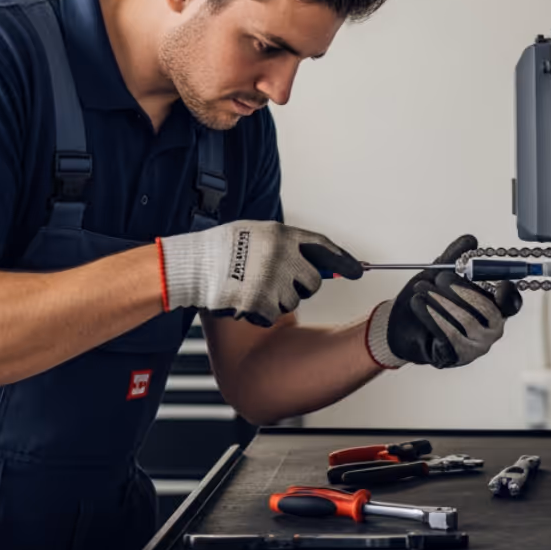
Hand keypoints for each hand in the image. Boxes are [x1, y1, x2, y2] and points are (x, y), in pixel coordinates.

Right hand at [158, 220, 361, 327]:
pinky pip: (274, 316)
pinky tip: (244, 300)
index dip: (342, 260)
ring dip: (277, 300)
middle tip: (279, 283)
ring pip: (293, 302)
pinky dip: (261, 314)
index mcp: (282, 234)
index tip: (358, 270)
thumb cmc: (221, 248)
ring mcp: (273, 280)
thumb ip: (285, 244)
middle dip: (302, 286)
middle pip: (313, 282)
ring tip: (252, 286)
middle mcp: (283, 256)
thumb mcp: (257, 233)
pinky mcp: (262, 303)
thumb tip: (317, 260)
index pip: (323, 246)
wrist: (192, 264)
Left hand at [364, 235, 522, 368]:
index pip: (511, 302)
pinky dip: (431, 316)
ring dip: (442, 301)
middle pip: (488, 310)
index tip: (497, 282)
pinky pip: (448, 335)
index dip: (507, 293)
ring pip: (466, 322)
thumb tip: (470, 240)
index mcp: (493, 307)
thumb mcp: (438, 274)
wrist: (399, 326)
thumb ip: (455, 258)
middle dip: (463, 291)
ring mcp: (476, 345)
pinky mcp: (457, 356)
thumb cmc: (426, 300)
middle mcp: (490, 328)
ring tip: (422, 288)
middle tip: (441, 278)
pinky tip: (418, 303)